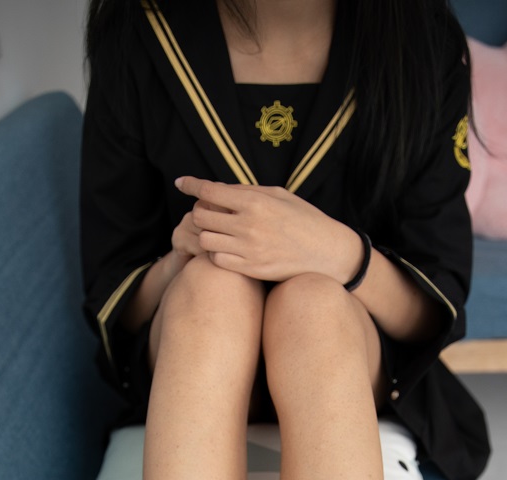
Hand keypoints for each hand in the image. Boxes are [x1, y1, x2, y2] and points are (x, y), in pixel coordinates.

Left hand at [175, 176, 362, 283]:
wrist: (326, 253)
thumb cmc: (304, 219)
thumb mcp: (279, 195)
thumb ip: (248, 191)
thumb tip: (218, 188)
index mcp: (255, 202)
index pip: (210, 190)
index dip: (191, 184)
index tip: (180, 182)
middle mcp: (248, 225)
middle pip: (201, 215)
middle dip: (200, 211)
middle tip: (210, 212)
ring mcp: (248, 250)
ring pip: (205, 239)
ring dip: (207, 233)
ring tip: (219, 231)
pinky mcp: (250, 269)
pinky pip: (217, 260)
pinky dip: (216, 252)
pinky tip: (226, 248)